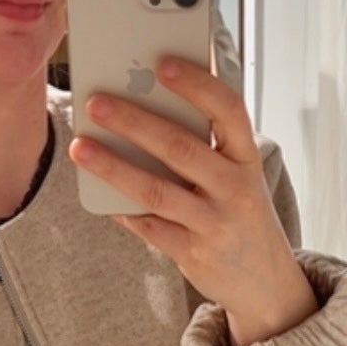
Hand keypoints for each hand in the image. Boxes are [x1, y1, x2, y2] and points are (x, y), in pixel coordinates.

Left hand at [68, 57, 318, 345]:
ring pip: (156, 190)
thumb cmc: (240, 213)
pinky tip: (100, 195)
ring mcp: (215, 223)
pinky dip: (123, 210)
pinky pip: (150, 228)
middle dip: (133, 122)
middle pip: (180, 147)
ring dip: (113, 166)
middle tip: (95, 102)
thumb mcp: (239, 176)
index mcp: (247, 157)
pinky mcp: (194, 254)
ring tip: (80, 147)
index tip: (163, 63)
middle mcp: (235, 188)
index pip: (228, 110)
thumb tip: (145, 109)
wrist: (266, 281)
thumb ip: (206, 147)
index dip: (197, 84)